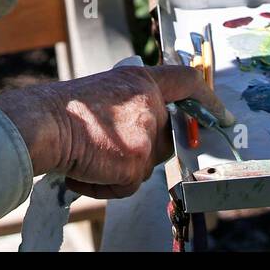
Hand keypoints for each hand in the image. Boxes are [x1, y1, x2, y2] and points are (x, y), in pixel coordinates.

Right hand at [0, 65, 230, 198]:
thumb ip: (132, 105)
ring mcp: (145, 135)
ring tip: (86, 155)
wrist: (45, 123)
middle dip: (141, 152)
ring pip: (144, 167)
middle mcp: (150, 104)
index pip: (186, 82)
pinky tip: (82, 170)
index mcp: (142, 81)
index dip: (207, 99)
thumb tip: (142, 134)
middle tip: (106, 149)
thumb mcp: (106, 92)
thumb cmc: (65, 110)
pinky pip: (125, 187)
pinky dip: (102, 186)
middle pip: (164, 140)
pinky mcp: (135, 163)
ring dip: (116, 170)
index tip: (224, 116)